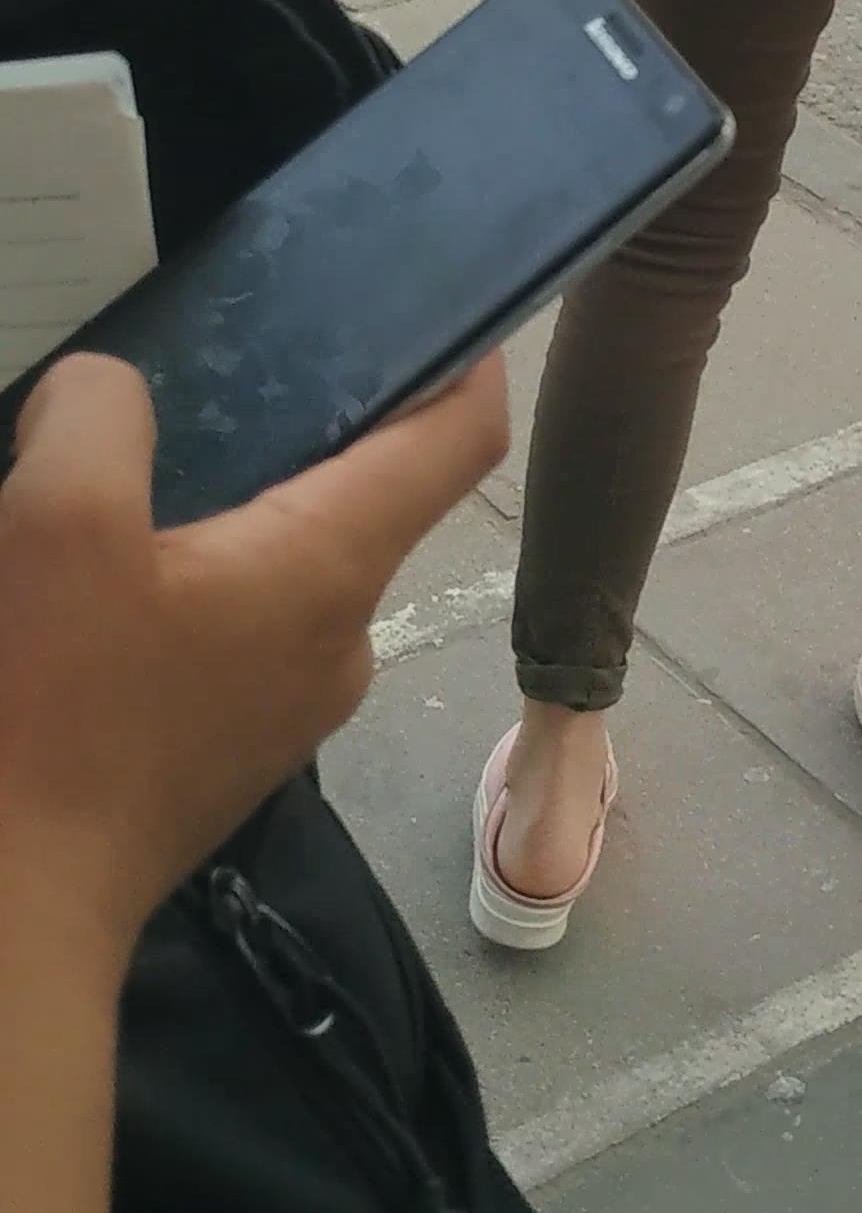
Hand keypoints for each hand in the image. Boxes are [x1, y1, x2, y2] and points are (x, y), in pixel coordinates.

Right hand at [0, 352, 508, 965]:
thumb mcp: (54, 523)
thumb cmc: (47, 710)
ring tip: (126, 479)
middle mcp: (341, 636)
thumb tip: (111, 393)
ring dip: (224, 513)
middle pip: (360, 494)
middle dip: (298, 426)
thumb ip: (98, 416)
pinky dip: (187, 587)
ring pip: (283, 566)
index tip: (437, 302)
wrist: (11, 910)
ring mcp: (288, 708)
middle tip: (210, 372)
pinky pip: (233, 632)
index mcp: (332, 566)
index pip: (460, 438)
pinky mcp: (228, 753)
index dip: (465, 355)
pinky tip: (96, 584)